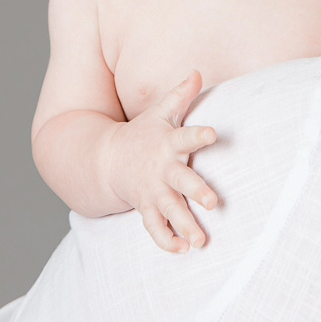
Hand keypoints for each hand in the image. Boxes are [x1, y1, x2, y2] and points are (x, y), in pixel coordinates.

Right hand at [105, 71, 217, 252]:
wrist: (106, 159)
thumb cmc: (143, 133)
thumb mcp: (160, 112)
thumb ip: (180, 95)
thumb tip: (197, 70)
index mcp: (168, 144)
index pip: (186, 136)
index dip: (199, 135)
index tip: (213, 134)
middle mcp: (162, 170)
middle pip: (181, 182)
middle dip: (197, 192)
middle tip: (214, 202)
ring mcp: (152, 191)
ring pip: (170, 211)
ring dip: (185, 226)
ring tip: (200, 241)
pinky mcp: (146, 208)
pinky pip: (155, 228)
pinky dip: (166, 240)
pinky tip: (182, 251)